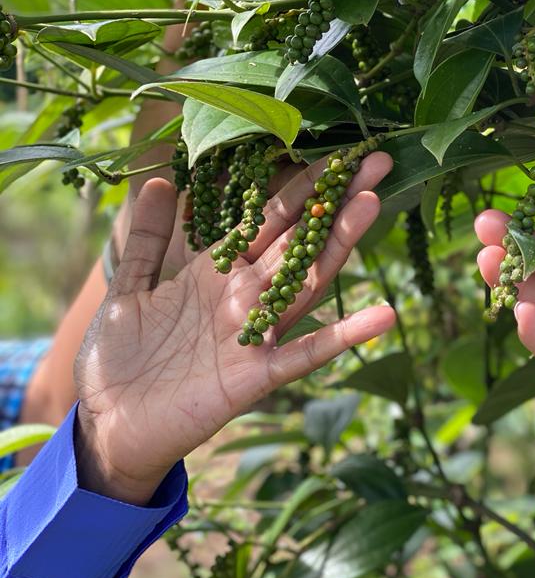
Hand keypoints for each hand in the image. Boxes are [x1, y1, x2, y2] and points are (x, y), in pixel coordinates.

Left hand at [75, 153, 395, 503]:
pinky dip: (345, 336)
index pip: (269, 218)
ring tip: (372, 204)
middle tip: (377, 160)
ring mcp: (254, 334)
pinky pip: (306, 353)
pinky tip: (384, 315)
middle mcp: (245, 296)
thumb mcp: (128, 289)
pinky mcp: (255, 376)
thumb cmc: (118, 360)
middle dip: (336, 199)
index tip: (338, 150)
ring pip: (307, 282)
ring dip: (339, 244)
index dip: (302, 184)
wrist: (107, 427)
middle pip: (299, 240)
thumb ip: (146, 240)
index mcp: (217, 272)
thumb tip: (160, 182)